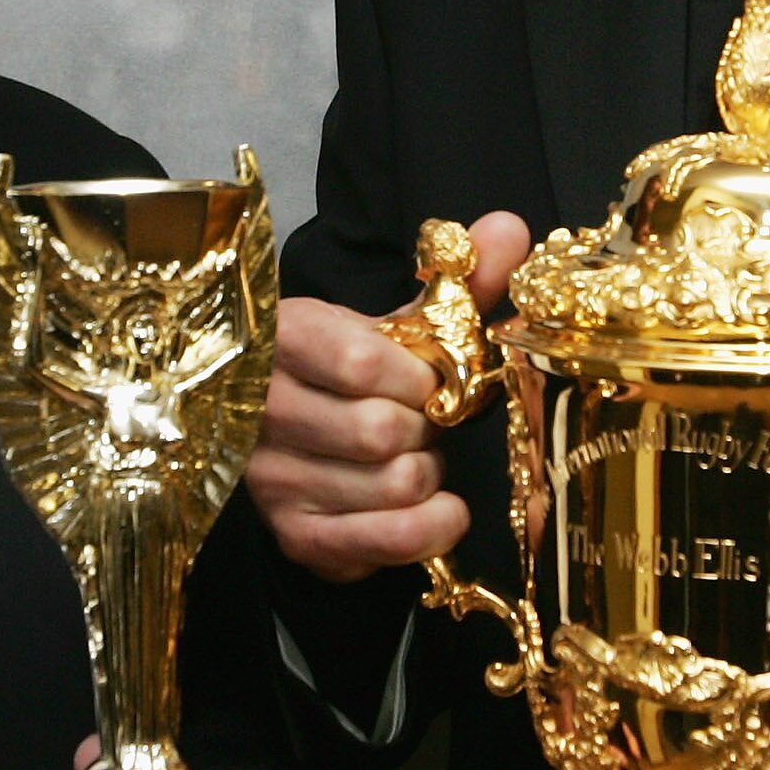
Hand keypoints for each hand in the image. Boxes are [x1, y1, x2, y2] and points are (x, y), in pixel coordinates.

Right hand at [247, 211, 532, 582]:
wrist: (301, 440)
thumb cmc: (354, 375)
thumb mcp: (397, 324)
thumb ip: (458, 281)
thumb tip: (509, 229)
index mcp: (281, 339)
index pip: (360, 363)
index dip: (418, 378)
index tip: (432, 378)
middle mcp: (261, 412)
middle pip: (380, 431)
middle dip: (428, 428)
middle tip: (428, 420)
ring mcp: (271, 478)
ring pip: (391, 485)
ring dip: (428, 473)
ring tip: (416, 457)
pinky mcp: (294, 534)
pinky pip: (383, 540)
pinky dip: (430, 527)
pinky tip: (440, 509)